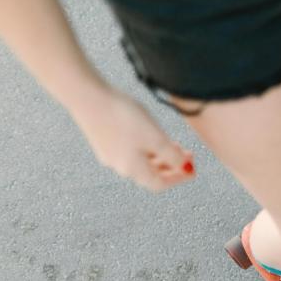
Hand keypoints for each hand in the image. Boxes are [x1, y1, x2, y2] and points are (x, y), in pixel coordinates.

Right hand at [71, 88, 195, 191]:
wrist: (87, 96)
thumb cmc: (123, 117)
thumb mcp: (155, 137)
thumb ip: (172, 156)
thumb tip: (185, 168)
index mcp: (133, 169)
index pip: (160, 184)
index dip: (178, 178)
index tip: (192, 169)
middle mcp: (119, 166)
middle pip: (150, 174)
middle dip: (171, 166)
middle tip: (187, 155)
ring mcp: (108, 154)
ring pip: (140, 162)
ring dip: (159, 156)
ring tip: (172, 143)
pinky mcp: (102, 140)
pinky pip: (129, 151)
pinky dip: (145, 148)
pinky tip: (149, 135)